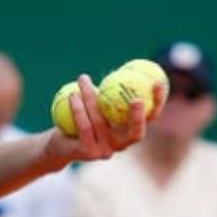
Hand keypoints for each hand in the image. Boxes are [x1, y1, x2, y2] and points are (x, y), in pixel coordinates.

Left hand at [41, 75, 165, 169]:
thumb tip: (127, 64)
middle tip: (136, 99)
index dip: (158, 102)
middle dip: (138, 117)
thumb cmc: (83, 116)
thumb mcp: (99, 100)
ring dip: (90, 97)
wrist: (59, 143)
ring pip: (101, 122)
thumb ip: (113, 89)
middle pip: (136, 134)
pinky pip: (84, 127)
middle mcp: (120, 145)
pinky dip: (78, 109)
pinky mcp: (88, 153)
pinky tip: (73, 94)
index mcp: (128, 131)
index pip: (150, 119)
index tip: (158, 82)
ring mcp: (105, 152)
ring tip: (84, 78)